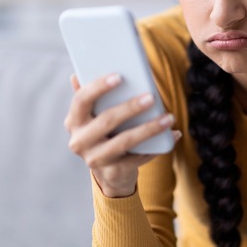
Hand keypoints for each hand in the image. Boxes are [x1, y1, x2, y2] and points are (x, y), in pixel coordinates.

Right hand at [64, 74, 181, 197]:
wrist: (110, 171)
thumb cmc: (105, 133)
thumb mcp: (95, 115)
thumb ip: (90, 96)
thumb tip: (77, 74)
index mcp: (74, 121)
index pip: (81, 100)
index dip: (98, 87)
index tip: (119, 76)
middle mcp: (79, 141)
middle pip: (106, 121)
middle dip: (130, 107)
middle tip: (152, 97)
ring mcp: (95, 159)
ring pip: (124, 141)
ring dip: (149, 128)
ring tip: (168, 118)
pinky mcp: (113, 172)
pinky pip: (138, 157)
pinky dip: (157, 146)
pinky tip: (172, 135)